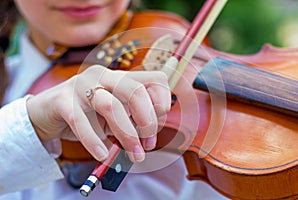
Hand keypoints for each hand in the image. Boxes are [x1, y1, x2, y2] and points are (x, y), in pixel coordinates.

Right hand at [26, 65, 170, 162]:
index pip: (154, 79)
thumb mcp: (114, 116)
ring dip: (127, 135)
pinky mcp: (63, 100)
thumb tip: (149, 138)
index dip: (162, 101)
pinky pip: (81, 121)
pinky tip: (103, 154)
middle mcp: (103, 76)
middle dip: (148, 120)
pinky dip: (95, 141)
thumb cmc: (86, 115)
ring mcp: (81, 85)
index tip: (158, 125)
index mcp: (120, 77)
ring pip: (111, 106)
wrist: (46, 113)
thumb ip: (131, 121)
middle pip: (135, 90)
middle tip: (148, 143)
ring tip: (134, 155)